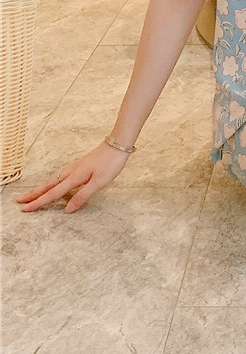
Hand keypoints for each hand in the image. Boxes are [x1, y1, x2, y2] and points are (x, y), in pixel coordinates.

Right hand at [15, 141, 130, 212]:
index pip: (53, 193)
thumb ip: (82, 196)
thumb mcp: (99, 182)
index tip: (25, 209)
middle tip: (19, 201)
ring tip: (31, 194)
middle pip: (48, 185)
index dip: (39, 203)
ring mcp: (75, 167)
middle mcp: (71, 171)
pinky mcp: (81, 164)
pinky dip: (52, 182)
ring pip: (53, 179)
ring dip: (41, 187)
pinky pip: (61, 176)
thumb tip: (67, 210)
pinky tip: (55, 184)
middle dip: (33, 194)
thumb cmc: (111, 163)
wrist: (118, 144)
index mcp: (74, 177)